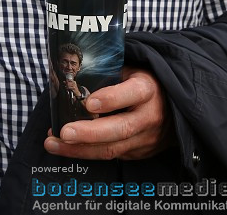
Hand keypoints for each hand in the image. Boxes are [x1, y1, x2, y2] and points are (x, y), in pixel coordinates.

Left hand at [43, 67, 169, 159]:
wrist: (173, 107)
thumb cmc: (141, 83)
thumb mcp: (130, 71)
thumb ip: (108, 76)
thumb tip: (72, 78)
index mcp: (148, 89)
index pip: (132, 93)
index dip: (111, 98)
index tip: (89, 103)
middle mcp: (150, 116)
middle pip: (120, 128)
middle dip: (89, 133)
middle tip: (64, 132)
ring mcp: (147, 138)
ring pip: (113, 149)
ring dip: (80, 149)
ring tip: (53, 143)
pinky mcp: (140, 153)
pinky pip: (112, 156)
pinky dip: (87, 152)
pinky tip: (67, 147)